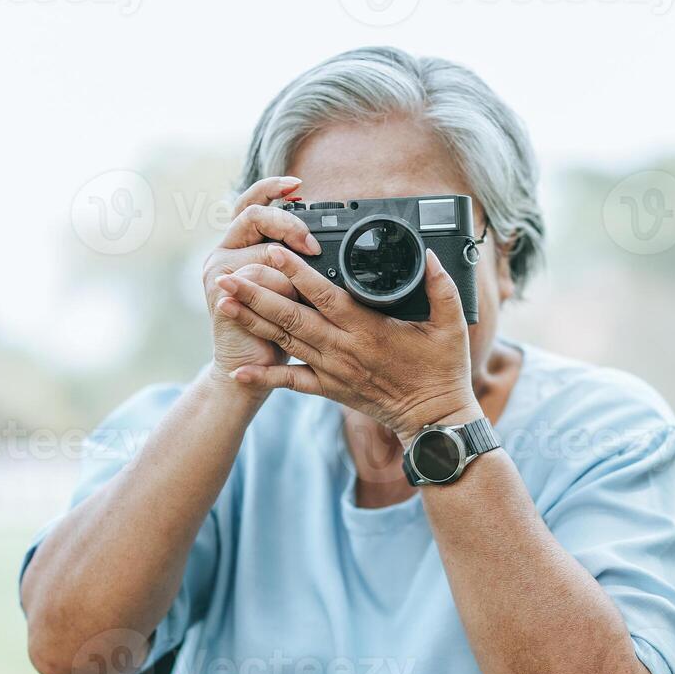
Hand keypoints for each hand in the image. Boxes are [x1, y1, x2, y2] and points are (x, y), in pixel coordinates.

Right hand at [199, 176, 322, 378]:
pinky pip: (260, 277)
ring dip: (290, 272)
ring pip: (263, 250)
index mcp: (240, 244)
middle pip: (253, 215)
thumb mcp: (290, 285)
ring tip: (301, 294)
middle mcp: (224, 251)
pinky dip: (282, 290)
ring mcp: (219, 270)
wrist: (252, 368)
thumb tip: (322, 237)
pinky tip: (290, 304)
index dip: (272, 188)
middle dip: (288, 224)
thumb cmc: (277, 328)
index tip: (298, 185)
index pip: (251, 203)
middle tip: (312, 245)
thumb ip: (295, 258)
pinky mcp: (221, 291)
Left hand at [214, 245, 478, 436]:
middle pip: (292, 318)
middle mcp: (344, 349)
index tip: (274, 252)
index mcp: (368, 330)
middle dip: (257, 296)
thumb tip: (428, 255)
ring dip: (252, 324)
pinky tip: (238, 369)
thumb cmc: (442, 371)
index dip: (298, 274)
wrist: (433, 421)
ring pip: (286, 343)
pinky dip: (265, 375)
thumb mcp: (451, 326)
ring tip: (223, 304)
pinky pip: (292, 382)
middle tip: (227, 278)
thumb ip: (441, 287)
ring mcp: (333, 371)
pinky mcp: (330, 389)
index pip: (326, 296)